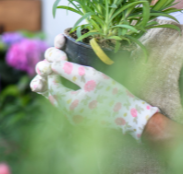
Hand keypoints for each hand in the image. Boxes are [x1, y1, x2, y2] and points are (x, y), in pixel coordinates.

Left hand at [30, 35, 158, 139]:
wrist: (131, 115)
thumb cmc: (112, 94)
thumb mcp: (91, 77)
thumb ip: (71, 70)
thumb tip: (54, 64)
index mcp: (68, 105)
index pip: (52, 85)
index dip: (53, 71)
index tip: (59, 60)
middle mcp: (69, 115)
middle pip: (54, 95)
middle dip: (55, 80)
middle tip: (61, 66)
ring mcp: (76, 120)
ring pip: (61, 102)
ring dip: (61, 88)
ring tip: (68, 74)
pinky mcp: (84, 121)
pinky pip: (70, 107)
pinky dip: (69, 96)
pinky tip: (76, 87)